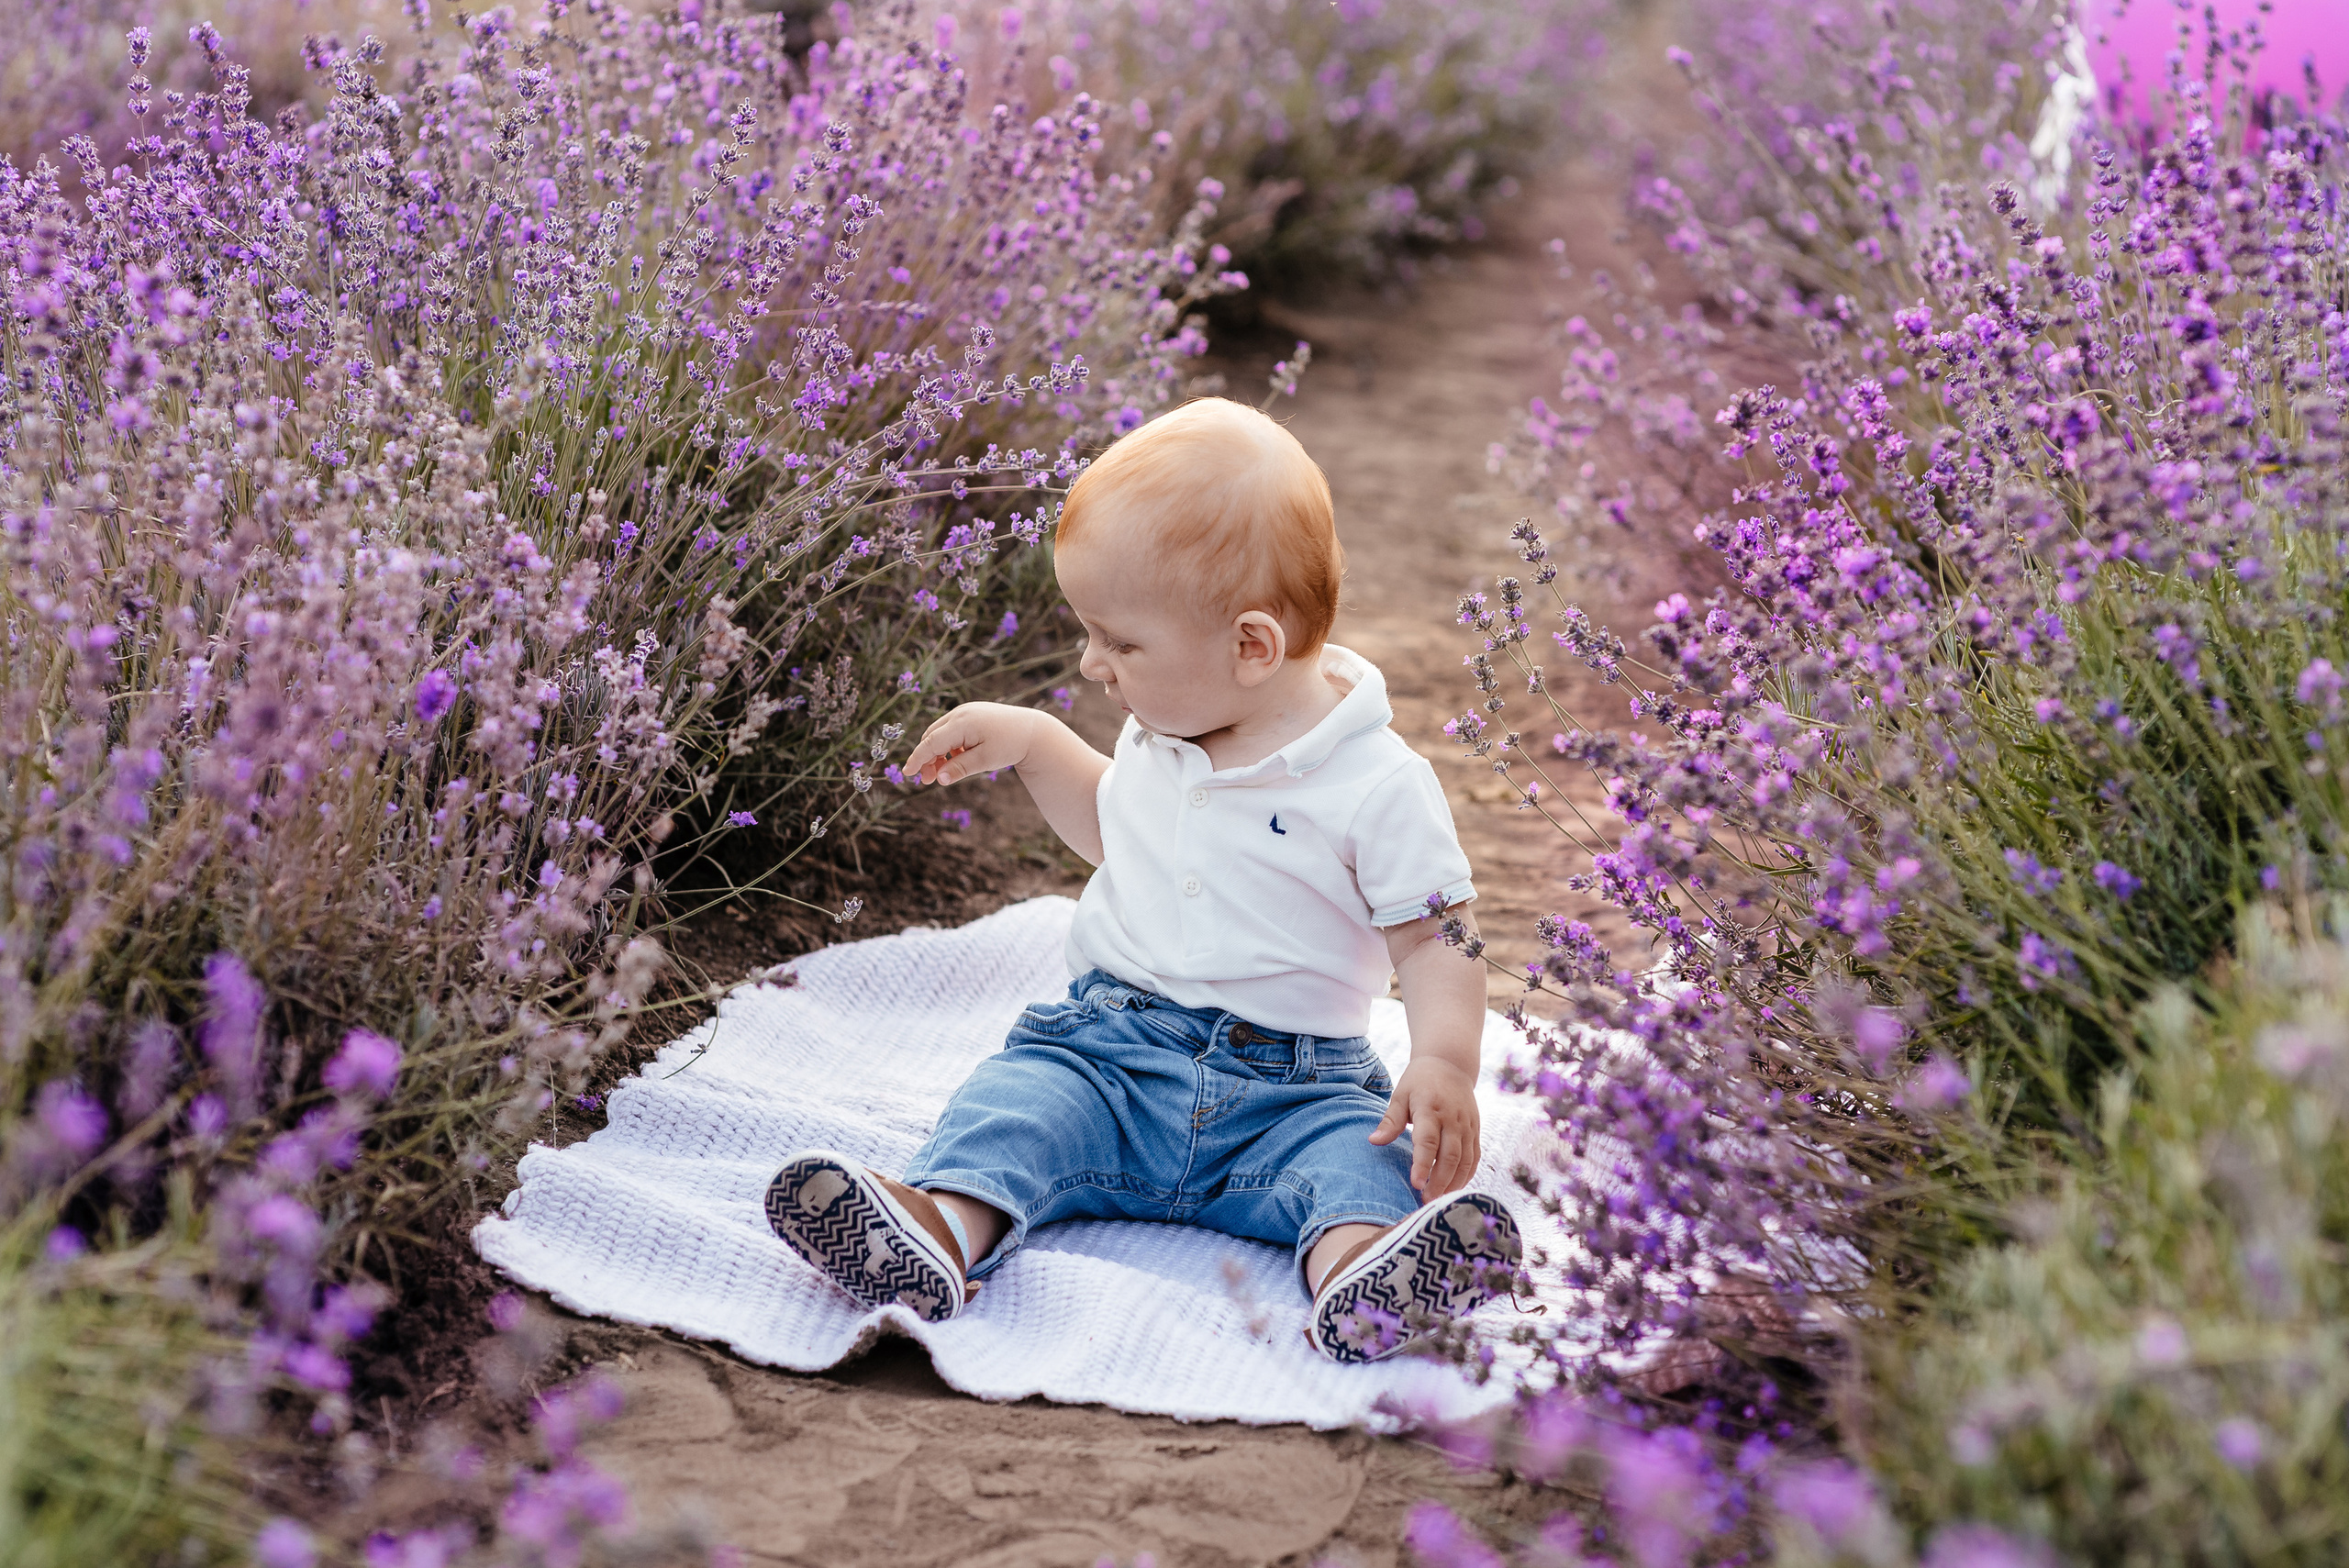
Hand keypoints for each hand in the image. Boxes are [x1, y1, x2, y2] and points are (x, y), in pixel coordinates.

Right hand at [907, 702, 1039, 786]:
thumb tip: (939, 779)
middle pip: (932, 737)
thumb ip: (960, 769)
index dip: (918, 759)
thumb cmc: (1010, 745)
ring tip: (942, 773)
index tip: (907, 773)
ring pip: (940, 733)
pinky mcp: (970, 714)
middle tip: (928, 781)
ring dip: (938, 753)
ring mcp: (965, 712)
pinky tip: (957, 759)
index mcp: (962, 723)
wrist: (1032, 730)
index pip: (931, 743)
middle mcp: (960, 713)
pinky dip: (949, 746)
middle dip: (927, 759)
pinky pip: (951, 730)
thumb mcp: (985, 760)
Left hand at [1369, 1058, 1480, 1196]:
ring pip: (1465, 1160)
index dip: (1422, 1164)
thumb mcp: (1400, 1095)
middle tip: (1425, 1201)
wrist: (1450, 1064)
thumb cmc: (1419, 1082)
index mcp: (1431, 1109)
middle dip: (1439, 1181)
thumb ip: (1390, 1120)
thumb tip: (1373, 1141)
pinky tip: (1455, 1188)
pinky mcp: (1476, 1130)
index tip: (1415, 1184)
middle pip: (1449, 1155)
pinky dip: (1467, 1175)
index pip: (1428, 1141)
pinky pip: (1474, 1157)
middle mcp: (1453, 1119)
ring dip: (1454, 1182)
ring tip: (1439, 1200)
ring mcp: (1467, 1125)